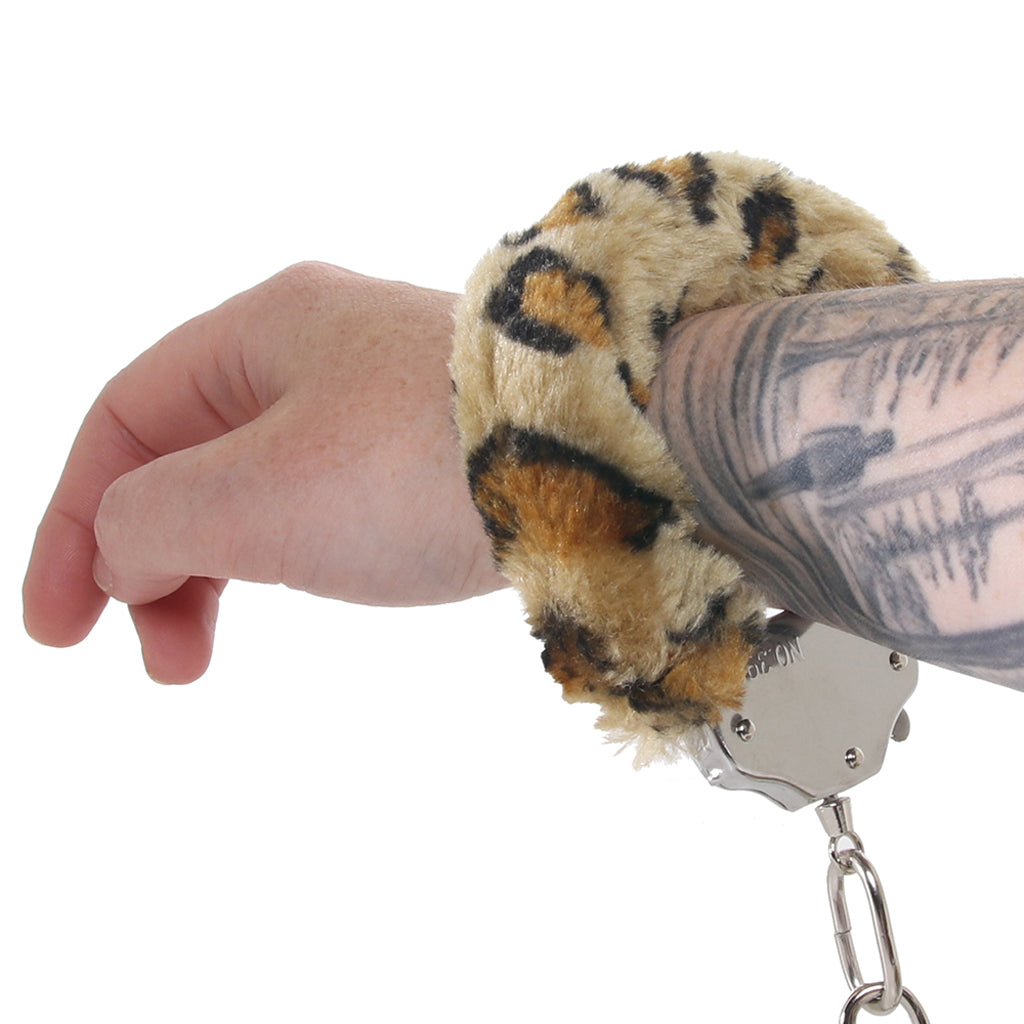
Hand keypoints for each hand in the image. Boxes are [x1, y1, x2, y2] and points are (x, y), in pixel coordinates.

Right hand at [23, 263, 505, 682]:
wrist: (605, 461)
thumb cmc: (421, 463)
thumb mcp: (252, 495)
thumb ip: (150, 521)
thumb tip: (126, 551)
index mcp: (262, 329)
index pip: (124, 418)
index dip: (70, 521)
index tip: (59, 627)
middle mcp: (319, 350)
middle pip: (190, 456)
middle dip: (153, 561)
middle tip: (163, 660)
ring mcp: (382, 402)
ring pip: (259, 485)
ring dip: (220, 569)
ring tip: (209, 651)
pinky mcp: (432, 451)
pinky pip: (327, 501)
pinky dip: (291, 553)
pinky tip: (305, 588)